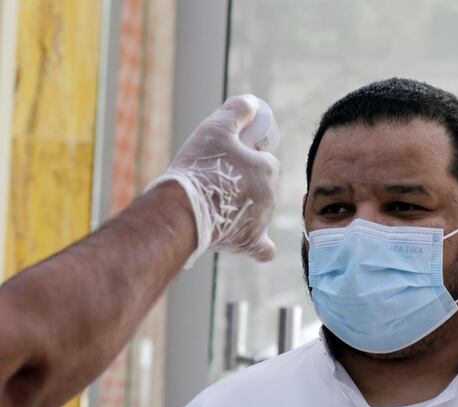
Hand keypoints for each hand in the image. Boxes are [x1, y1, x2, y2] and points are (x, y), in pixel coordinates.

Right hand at [148, 94, 280, 265]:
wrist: (182, 209)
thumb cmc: (199, 167)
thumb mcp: (216, 128)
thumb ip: (237, 111)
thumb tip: (251, 104)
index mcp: (268, 168)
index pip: (262, 159)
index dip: (245, 157)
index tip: (225, 160)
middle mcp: (271, 196)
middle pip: (261, 186)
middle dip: (245, 182)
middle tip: (216, 181)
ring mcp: (262, 221)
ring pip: (258, 212)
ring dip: (244, 208)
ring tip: (215, 204)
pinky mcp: (250, 242)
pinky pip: (263, 248)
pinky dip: (261, 246)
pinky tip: (258, 246)